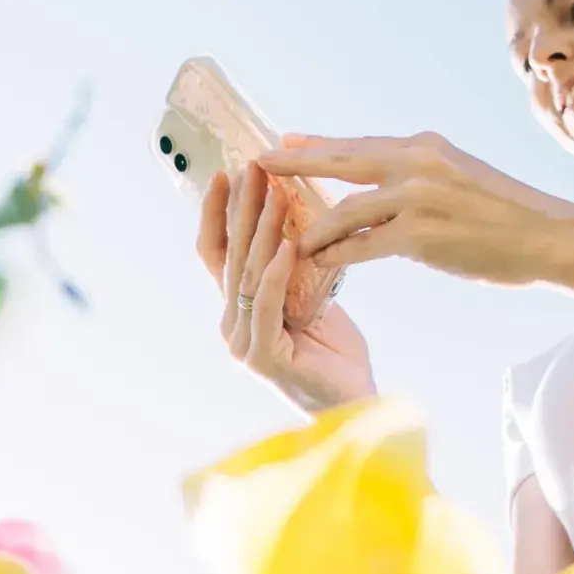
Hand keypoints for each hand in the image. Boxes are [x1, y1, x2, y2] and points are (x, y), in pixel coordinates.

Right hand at [197, 163, 376, 411]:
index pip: (218, 252)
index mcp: (239, 308)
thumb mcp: (310, 298)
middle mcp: (233, 324)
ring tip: (274, 194)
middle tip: (253, 168)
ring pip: (249, 276)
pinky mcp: (266, 358)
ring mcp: (245, 342)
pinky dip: (277, 275)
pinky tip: (289, 246)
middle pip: (231, 256)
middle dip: (242, 209)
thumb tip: (297, 213)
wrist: (355, 405)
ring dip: (262, 232)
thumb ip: (293, 268)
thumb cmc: (334, 353)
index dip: (218, 213)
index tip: (226, 173)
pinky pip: (267, 307)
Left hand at [256, 132, 573, 285]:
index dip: (318, 146)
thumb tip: (382, 188)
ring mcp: (417, 198)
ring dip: (313, 227)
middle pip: (340, 162)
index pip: (359, 144)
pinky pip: (363, 247)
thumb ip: (420, 178)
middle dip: (294, 164)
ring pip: (346, 210)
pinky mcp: (420, 236)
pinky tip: (318, 262)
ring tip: (284, 238)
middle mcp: (417, 163)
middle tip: (256, 163)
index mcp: (426, 146)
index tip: (285, 140)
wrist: (551, 237)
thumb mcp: (461, 177)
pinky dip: (338, 255)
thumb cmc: (509, 216)